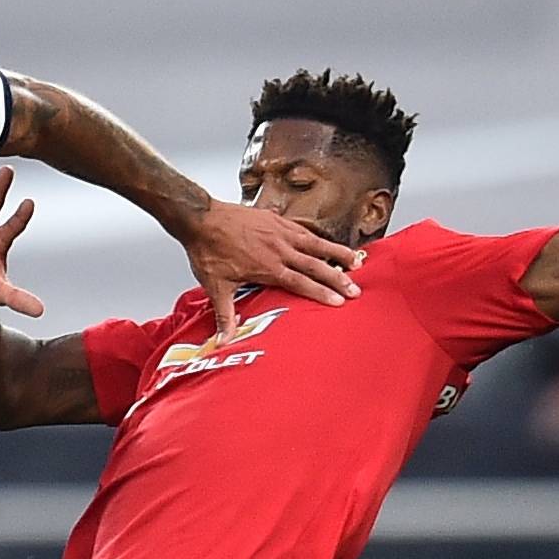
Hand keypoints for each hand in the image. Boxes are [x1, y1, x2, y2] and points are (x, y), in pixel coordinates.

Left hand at [177, 198, 362, 341]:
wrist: (201, 218)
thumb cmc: (208, 251)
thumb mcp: (215, 287)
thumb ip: (225, 315)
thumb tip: (224, 340)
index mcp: (268, 267)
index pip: (301, 283)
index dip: (321, 292)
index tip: (339, 301)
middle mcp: (279, 249)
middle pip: (315, 265)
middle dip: (338, 278)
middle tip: (357, 289)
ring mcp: (280, 232)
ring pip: (316, 244)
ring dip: (337, 253)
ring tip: (357, 261)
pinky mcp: (276, 220)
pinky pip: (304, 230)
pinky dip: (318, 238)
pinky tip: (326, 243)